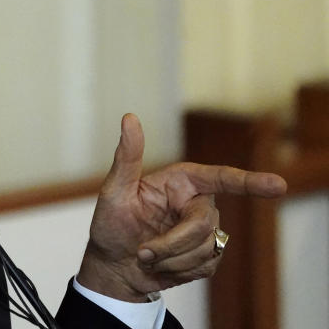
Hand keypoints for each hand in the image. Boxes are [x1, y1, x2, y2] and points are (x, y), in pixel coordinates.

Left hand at [76, 113, 286, 301]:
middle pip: (204, 223)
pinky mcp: (208, 256)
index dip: (250, 182)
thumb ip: (127, 157)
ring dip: (171, 259)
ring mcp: (205, 230)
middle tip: (143, 252)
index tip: (278, 186)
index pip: (220, 178)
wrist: (114, 266)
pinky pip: (206, 265)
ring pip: (206, 247)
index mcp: (181, 181)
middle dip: (172, 243)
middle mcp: (197, 202)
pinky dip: (178, 270)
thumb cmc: (111, 224)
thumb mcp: (114, 190)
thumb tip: (129, 117)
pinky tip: (162, 266)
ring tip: (146, 257)